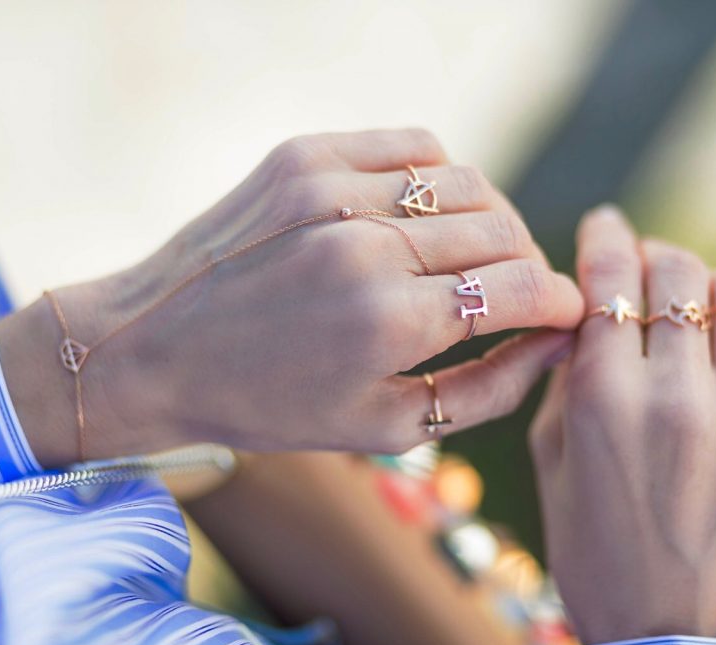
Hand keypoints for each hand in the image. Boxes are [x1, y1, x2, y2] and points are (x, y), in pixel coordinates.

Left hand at [0, 129, 581, 465]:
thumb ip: (488, 388)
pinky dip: (442, 178)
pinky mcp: (306, 155)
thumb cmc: (271, 404)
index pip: (520, 288)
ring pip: (468, 182)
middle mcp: (366, 246)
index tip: (562, 311)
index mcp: (388, 323)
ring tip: (472, 256)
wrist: (153, 350)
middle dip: (529, 264)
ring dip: (492, 220)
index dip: (558, 301)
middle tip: (517, 292)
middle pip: (504, 230)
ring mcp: (333, 189)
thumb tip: (555, 341)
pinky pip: (415, 146)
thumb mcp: (386, 427)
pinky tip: (428, 215)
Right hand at [529, 206, 715, 644]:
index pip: (609, 276)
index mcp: (603, 402)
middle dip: (653, 258)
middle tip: (646, 273)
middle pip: (675, 270)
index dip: (604, 236)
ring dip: (708, 290)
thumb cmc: (595, 549)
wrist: (673, 634)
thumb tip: (591, 305)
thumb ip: (568, 373)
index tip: (604, 225)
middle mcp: (678, 397)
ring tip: (695, 317)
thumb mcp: (552, 460)